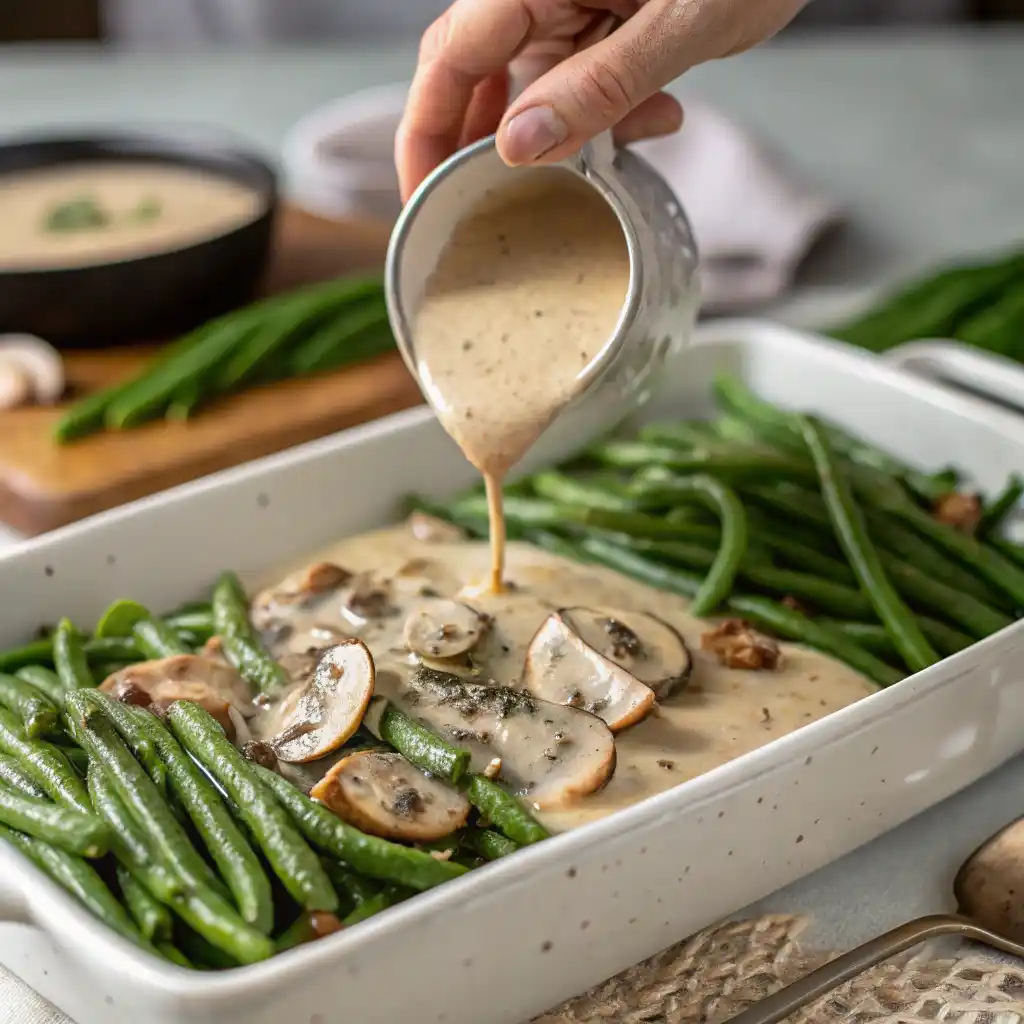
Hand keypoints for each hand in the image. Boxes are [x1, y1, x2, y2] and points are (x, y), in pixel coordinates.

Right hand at [395, 0, 806, 199]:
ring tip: (620, 151)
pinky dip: (605, 119)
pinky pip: (577, 83)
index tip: (424, 195)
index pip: (451, 58)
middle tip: (494, 207)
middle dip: (483, 146)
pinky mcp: (602, 23)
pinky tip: (657, 121)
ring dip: (562, 138)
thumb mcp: (681, 22)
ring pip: (528, 89)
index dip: (426, 131)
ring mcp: (572, 8)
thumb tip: (519, 145)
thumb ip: (600, 85)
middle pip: (474, 75)